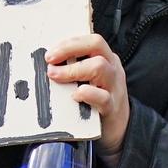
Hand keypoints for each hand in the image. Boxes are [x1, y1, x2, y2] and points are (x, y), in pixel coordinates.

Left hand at [45, 34, 129, 163]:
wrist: (120, 128)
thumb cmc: (98, 98)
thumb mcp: (90, 78)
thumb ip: (75, 67)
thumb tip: (48, 61)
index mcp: (106, 58)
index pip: (91, 40)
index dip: (69, 43)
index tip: (50, 52)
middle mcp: (112, 68)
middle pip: (96, 45)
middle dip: (69, 50)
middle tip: (50, 62)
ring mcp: (115, 86)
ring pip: (99, 67)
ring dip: (72, 70)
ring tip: (55, 76)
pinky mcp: (112, 107)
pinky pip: (102, 96)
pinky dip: (86, 94)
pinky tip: (74, 96)